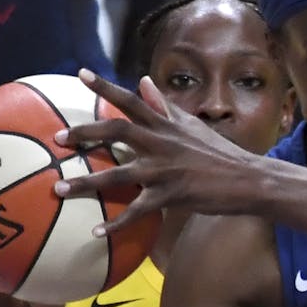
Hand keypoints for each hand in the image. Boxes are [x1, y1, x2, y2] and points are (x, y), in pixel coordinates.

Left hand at [53, 70, 267, 234]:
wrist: (248, 179)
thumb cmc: (219, 153)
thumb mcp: (192, 124)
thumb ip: (164, 105)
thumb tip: (143, 81)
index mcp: (167, 125)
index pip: (132, 100)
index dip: (106, 87)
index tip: (81, 73)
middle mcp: (162, 143)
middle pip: (117, 131)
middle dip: (85, 132)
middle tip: (58, 138)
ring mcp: (165, 170)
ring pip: (118, 175)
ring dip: (86, 183)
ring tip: (58, 189)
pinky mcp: (171, 196)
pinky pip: (138, 212)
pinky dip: (117, 223)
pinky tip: (97, 233)